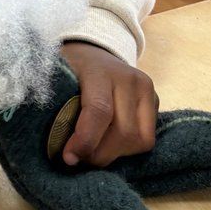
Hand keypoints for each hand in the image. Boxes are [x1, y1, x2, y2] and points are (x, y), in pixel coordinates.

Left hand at [59, 41, 157, 168]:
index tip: (69, 158)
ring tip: (93, 152)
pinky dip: (127, 150)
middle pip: (123, 132)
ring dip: (114, 155)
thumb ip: (55, 106)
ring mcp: (147, 89)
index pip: (100, 110)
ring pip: (139, 140)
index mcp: (99, 70)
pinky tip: (109, 144)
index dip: (85, 140)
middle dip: (99, 154)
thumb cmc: (70, 70)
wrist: (93, 51)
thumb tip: (54, 146)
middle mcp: (129, 78)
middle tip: (78, 158)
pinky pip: (146, 139)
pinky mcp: (156, 102)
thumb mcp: (55, 79)